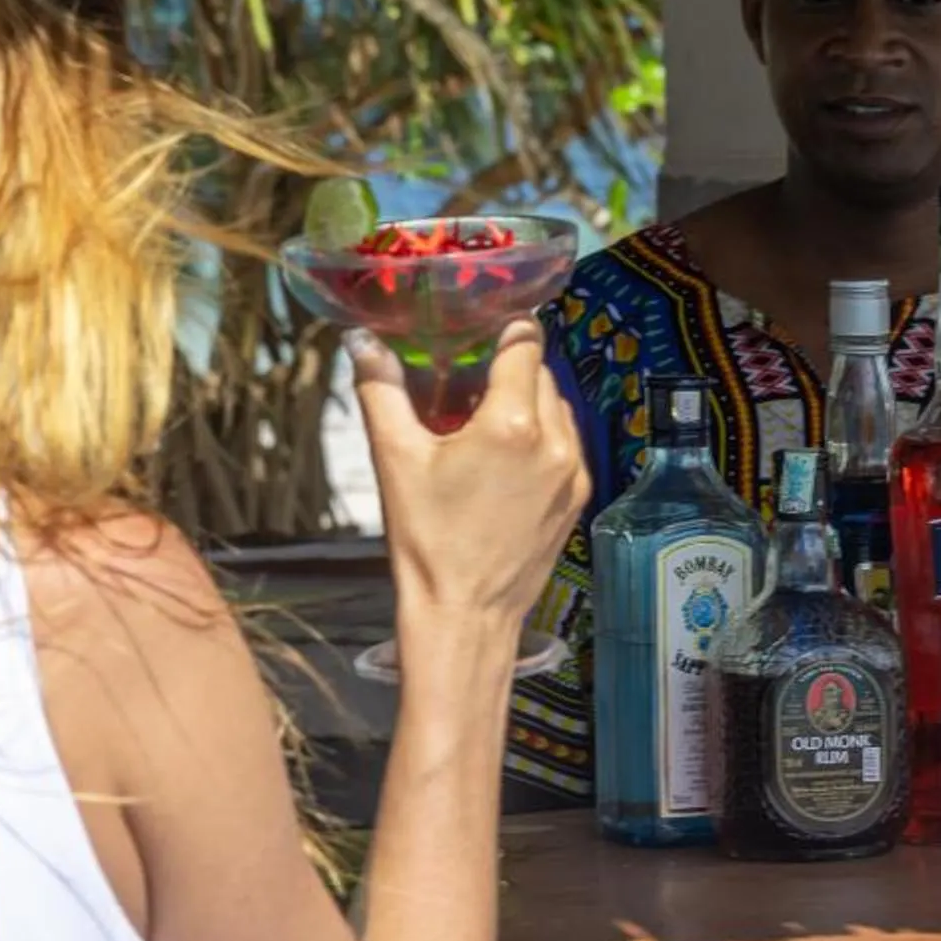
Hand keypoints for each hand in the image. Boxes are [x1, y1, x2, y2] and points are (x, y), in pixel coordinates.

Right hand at [352, 321, 585, 678]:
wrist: (464, 616)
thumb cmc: (426, 542)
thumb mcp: (395, 461)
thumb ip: (382, 390)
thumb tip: (363, 342)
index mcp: (512, 424)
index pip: (524, 341)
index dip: (502, 325)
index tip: (478, 324)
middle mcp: (555, 442)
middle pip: (539, 372)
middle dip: (505, 368)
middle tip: (465, 379)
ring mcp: (573, 472)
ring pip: (556, 406)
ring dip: (525, 401)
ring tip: (481, 421)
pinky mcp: (578, 498)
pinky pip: (565, 443)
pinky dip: (540, 436)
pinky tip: (503, 458)